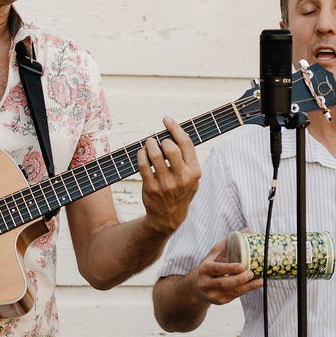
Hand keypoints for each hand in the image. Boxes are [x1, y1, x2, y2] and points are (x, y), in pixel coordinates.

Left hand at [137, 118, 199, 234]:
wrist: (169, 217)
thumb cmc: (180, 190)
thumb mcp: (192, 177)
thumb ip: (187, 158)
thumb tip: (176, 132)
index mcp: (194, 172)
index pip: (186, 143)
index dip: (175, 128)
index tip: (166, 119)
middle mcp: (182, 178)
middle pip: (170, 147)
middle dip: (161, 140)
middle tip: (157, 141)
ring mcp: (166, 184)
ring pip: (154, 155)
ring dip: (149, 144)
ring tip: (148, 144)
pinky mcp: (151, 188)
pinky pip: (143, 165)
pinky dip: (141, 154)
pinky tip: (142, 152)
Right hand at [194, 237, 262, 305]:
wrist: (196, 287)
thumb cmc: (208, 267)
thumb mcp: (214, 254)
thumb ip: (229, 243)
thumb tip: (247, 231)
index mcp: (204, 269)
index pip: (217, 269)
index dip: (229, 268)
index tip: (241, 266)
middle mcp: (206, 283)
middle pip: (223, 283)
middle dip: (239, 279)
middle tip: (251, 273)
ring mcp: (212, 294)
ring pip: (231, 292)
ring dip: (247, 287)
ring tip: (259, 281)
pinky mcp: (219, 301)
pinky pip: (234, 297)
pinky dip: (245, 291)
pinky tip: (255, 285)